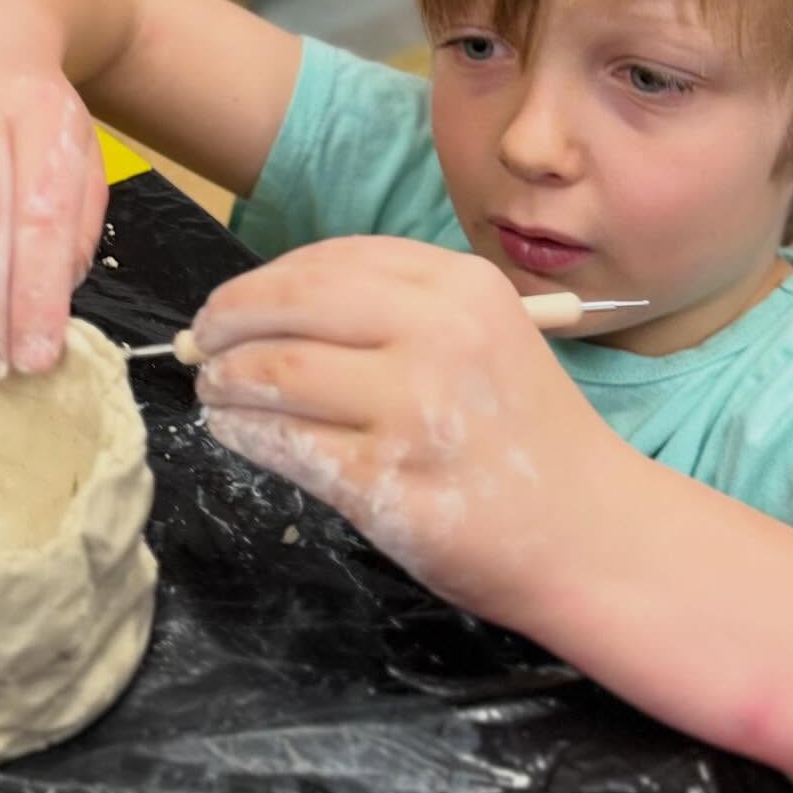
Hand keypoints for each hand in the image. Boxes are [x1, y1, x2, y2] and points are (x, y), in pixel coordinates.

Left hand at [194, 237, 616, 623]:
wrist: (590, 532)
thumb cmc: (528, 435)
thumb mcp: (485, 335)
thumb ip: (398, 310)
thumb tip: (271, 307)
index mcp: (460, 286)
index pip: (331, 260)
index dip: (265, 279)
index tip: (234, 302)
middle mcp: (437, 333)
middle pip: (290, 304)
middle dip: (228, 322)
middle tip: (203, 343)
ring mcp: (411, 407)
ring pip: (274, 374)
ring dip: (225, 381)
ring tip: (214, 390)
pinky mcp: (384, 479)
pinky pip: (283, 443)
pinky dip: (241, 433)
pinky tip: (232, 431)